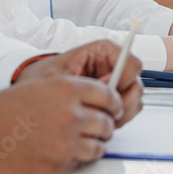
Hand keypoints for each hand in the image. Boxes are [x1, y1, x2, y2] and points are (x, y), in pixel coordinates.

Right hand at [0, 41, 143, 173]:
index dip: (114, 102)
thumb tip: (96, 100)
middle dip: (106, 123)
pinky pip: (85, 159)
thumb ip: (69, 92)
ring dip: (96, 142)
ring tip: (84, 140)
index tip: (114, 107)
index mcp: (66, 88)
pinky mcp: (60, 162)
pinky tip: (70, 151)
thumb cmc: (1, 112)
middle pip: (107, 120)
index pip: (108, 94)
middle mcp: (71, 112)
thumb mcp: (39, 87)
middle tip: (100, 125)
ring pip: (101, 142)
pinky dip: (83, 156)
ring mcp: (67, 139)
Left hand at [21, 40, 142, 127]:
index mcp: (103, 52)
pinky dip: (118, 119)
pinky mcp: (115, 98)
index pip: (131, 63)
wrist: (36, 91)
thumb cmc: (45, 79)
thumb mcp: (57, 78)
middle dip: (122, 103)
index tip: (109, 91)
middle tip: (103, 112)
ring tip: (98, 118)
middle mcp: (113, 66)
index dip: (124, 80)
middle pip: (136, 85)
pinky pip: (129, 110)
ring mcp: (116, 83)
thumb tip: (106, 91)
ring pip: (135, 100)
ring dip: (120, 114)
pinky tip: (100, 121)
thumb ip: (82, 83)